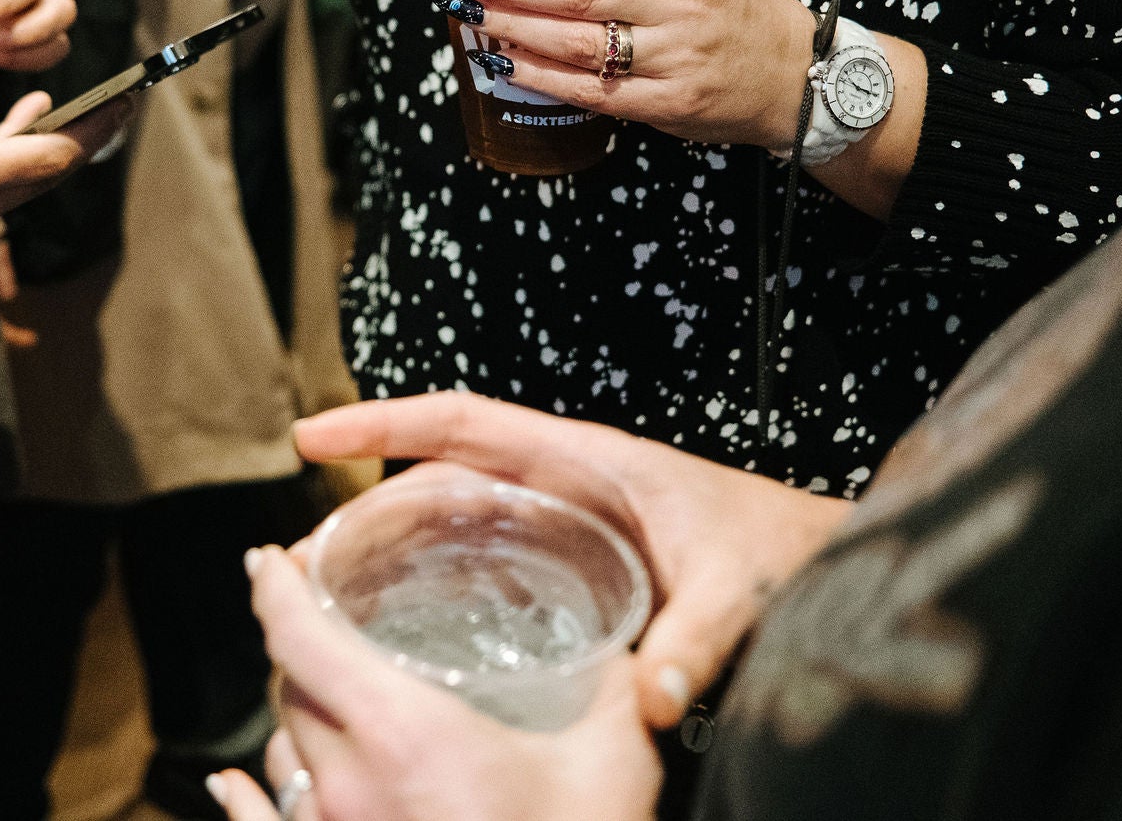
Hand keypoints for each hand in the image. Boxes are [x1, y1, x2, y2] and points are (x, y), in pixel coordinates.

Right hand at [0, 74, 132, 242]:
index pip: (48, 156)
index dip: (93, 129)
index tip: (126, 102)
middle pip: (45, 172)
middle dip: (85, 135)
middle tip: (123, 101)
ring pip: (23, 177)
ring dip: (52, 141)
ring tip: (92, 106)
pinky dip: (15, 151)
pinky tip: (29, 112)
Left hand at [208, 545, 661, 820]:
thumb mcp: (612, 762)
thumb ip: (612, 689)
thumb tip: (621, 645)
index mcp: (401, 736)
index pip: (300, 639)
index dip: (277, 588)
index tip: (270, 561)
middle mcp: (346, 788)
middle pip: (289, 690)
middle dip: (297, 644)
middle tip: (315, 615)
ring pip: (282, 755)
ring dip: (294, 716)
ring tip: (311, 690)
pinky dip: (244, 798)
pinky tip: (232, 786)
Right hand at [294, 393, 850, 728]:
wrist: (814, 552)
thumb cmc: (777, 547)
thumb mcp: (738, 589)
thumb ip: (694, 642)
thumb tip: (650, 701)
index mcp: (583, 459)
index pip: (461, 421)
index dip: (382, 420)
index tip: (314, 432)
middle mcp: (559, 479)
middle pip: (437, 473)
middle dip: (367, 499)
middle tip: (307, 553)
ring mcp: (560, 516)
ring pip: (453, 515)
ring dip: (393, 540)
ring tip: (333, 590)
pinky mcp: (569, 556)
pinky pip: (482, 555)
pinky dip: (435, 576)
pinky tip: (406, 627)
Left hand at [442, 0, 817, 149]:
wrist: (797, 77)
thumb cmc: (727, 10)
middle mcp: (683, 4)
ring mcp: (675, 57)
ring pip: (578, 43)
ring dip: (512, 26)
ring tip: (467, 10)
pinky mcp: (666, 104)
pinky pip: (590, 91)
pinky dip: (538, 75)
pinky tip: (500, 60)